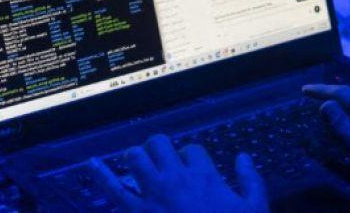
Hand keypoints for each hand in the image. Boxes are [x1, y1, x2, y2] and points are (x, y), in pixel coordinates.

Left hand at [90, 134, 267, 212]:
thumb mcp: (255, 209)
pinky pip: (115, 190)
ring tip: (139, 164)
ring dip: (137, 157)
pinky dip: (102, 176)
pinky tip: (93, 164)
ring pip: (136, 157)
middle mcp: (176, 179)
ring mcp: (153, 194)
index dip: (192, 156)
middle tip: (163, 161)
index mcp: (205, 176)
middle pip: (160, 143)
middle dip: (160, 148)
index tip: (194, 170)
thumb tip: (243, 157)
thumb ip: (251, 181)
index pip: (193, 149)